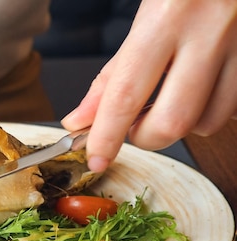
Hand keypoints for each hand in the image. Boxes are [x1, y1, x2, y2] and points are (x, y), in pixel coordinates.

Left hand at [61, 0, 236, 171]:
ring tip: (170, 99)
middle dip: (145, 137)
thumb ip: (111, 74)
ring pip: (206, 124)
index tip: (96, 158)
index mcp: (166, 18)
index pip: (126, 94)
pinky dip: (208, 113)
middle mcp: (208, 33)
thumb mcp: (144, 19)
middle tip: (134, 123)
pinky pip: (231, 112)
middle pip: (171, 122)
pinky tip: (199, 91)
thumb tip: (80, 120)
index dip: (106, 135)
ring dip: (180, 126)